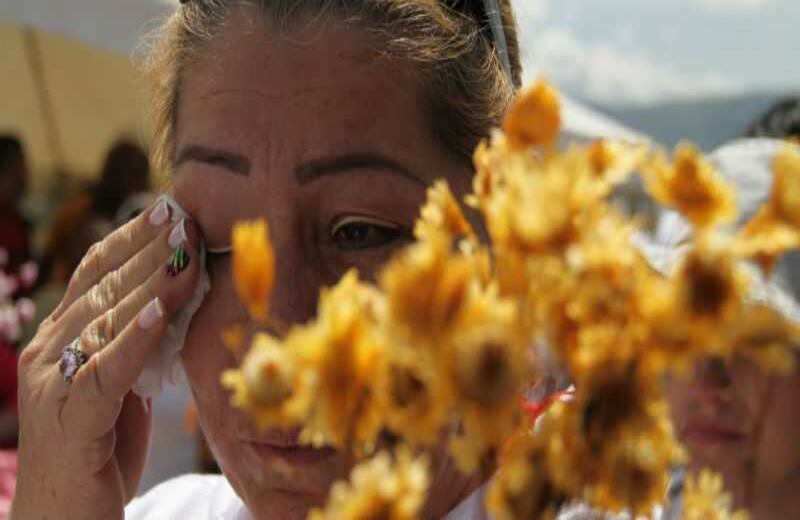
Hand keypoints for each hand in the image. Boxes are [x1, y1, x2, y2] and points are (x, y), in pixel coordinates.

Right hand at [10, 200, 201, 519]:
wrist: (62, 517)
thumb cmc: (100, 447)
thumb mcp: (124, 381)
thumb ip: (138, 340)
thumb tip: (181, 298)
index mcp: (62, 335)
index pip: (96, 272)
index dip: (133, 237)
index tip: (171, 208)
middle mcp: (50, 350)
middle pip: (104, 286)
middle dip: (149, 249)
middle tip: (186, 216)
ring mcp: (55, 384)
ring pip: (107, 320)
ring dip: (152, 284)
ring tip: (186, 253)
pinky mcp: (71, 422)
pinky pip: (106, 373)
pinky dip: (132, 341)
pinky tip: (157, 314)